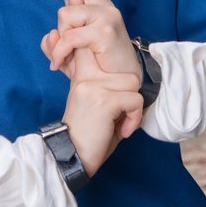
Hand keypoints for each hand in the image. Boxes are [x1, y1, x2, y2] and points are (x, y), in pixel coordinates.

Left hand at [34, 0, 140, 80]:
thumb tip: (50, 33)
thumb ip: (58, 42)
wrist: (121, 86)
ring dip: (59, 42)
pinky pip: (69, 36)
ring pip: (64, 14)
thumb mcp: (70, 54)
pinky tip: (60, 66)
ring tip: (63, 59)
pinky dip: (60, 54)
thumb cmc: (97, 67)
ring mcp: (105, 14)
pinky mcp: (106, 29)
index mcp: (90, 6)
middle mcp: (100, 4)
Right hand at [60, 47, 142, 176]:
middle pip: (126, 70)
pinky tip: (122, 131)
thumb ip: (106, 87)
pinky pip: (134, 100)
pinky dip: (134, 119)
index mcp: (82, 76)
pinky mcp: (103, 100)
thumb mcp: (92, 104)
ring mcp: (94, 86)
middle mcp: (86, 77)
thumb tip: (132, 79)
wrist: (71, 157)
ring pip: (133, 82)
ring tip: (119, 122)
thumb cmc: (86, 136)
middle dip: (130, 93)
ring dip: (132, 107)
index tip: (117, 89)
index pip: (96, 49)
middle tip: (121, 112)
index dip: (112, 60)